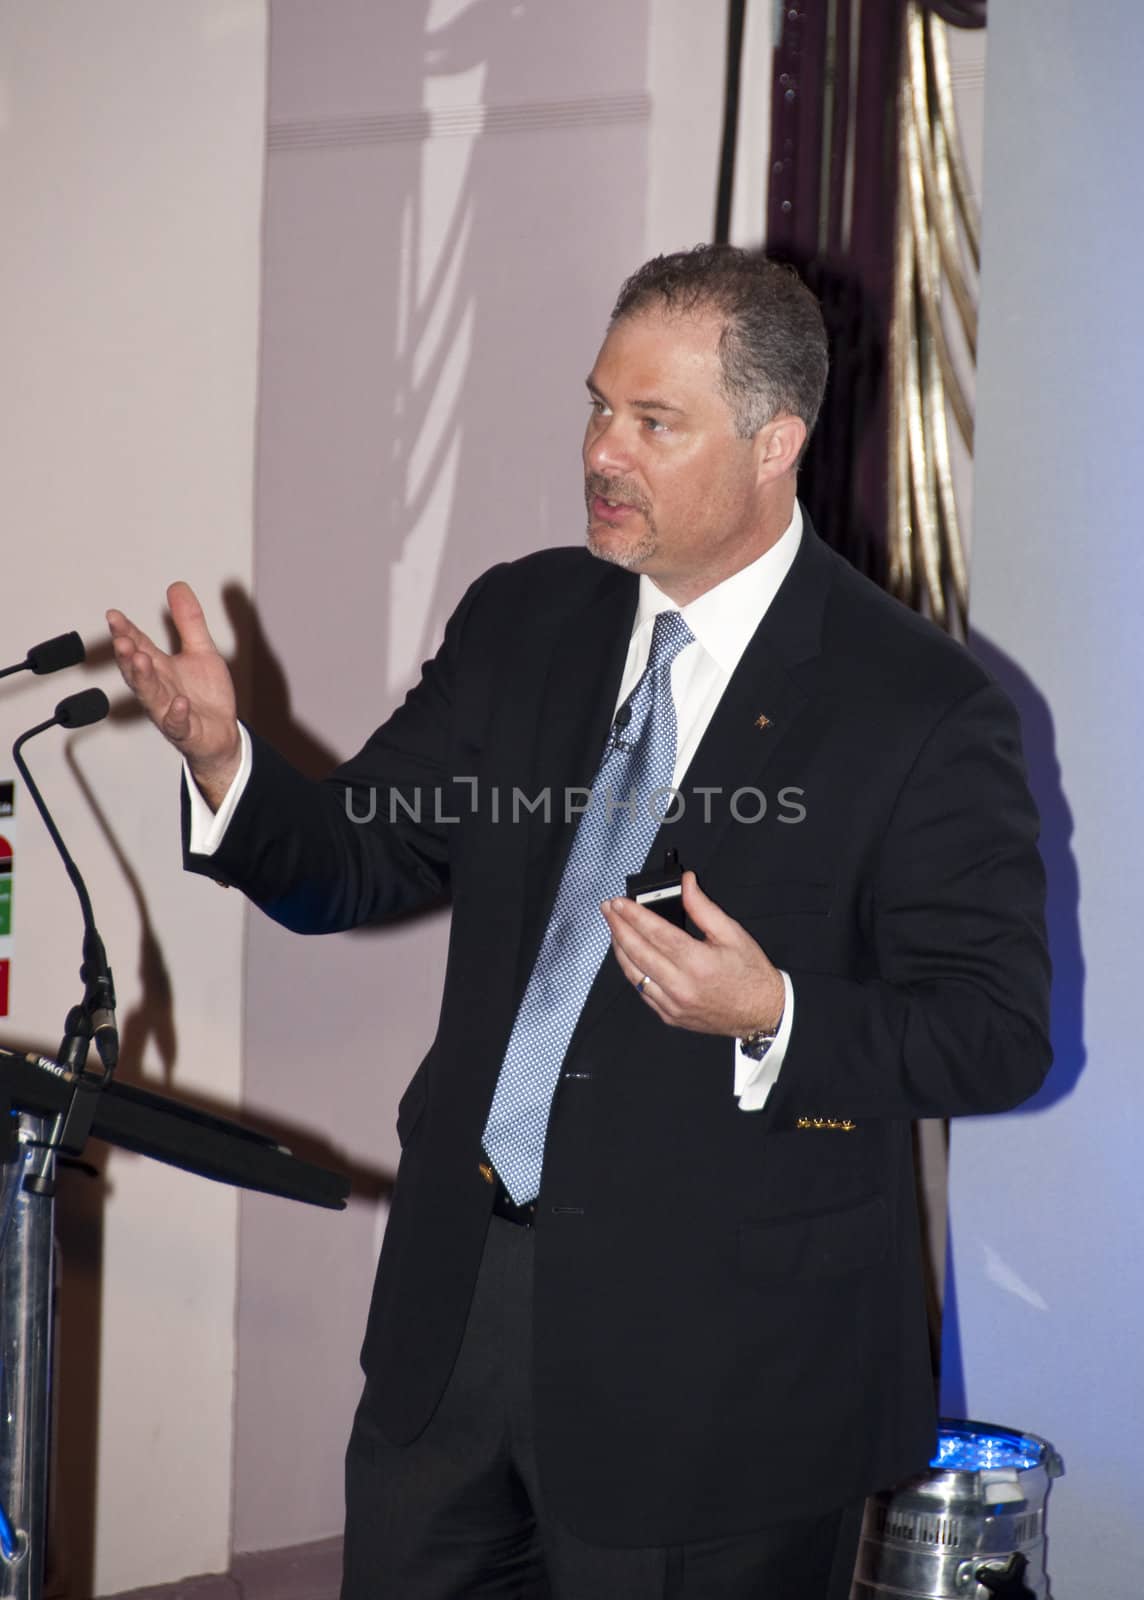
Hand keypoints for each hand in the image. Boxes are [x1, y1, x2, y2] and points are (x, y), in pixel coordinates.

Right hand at [107, 582, 240, 808]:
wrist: (221, 736)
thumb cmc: (205, 696)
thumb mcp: (202, 651)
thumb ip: (189, 621)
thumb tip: (177, 586)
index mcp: (160, 668)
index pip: (138, 646)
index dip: (126, 631)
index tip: (114, 615)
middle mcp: (159, 688)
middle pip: (137, 670)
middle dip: (127, 655)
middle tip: (121, 638)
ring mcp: (169, 711)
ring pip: (151, 695)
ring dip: (143, 679)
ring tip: (140, 660)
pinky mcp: (186, 731)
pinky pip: (178, 724)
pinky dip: (177, 714)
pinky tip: (179, 702)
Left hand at [601, 871, 784, 1036]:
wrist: (761, 1012)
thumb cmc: (750, 974)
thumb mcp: (732, 933)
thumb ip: (703, 907)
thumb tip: (686, 884)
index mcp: (698, 963)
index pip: (656, 934)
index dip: (633, 915)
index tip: (619, 902)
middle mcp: (682, 987)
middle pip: (638, 952)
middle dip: (618, 927)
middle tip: (608, 909)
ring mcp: (673, 1005)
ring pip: (634, 973)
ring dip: (619, 949)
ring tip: (614, 928)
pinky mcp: (669, 1016)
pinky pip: (642, 991)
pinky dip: (632, 970)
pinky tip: (628, 955)